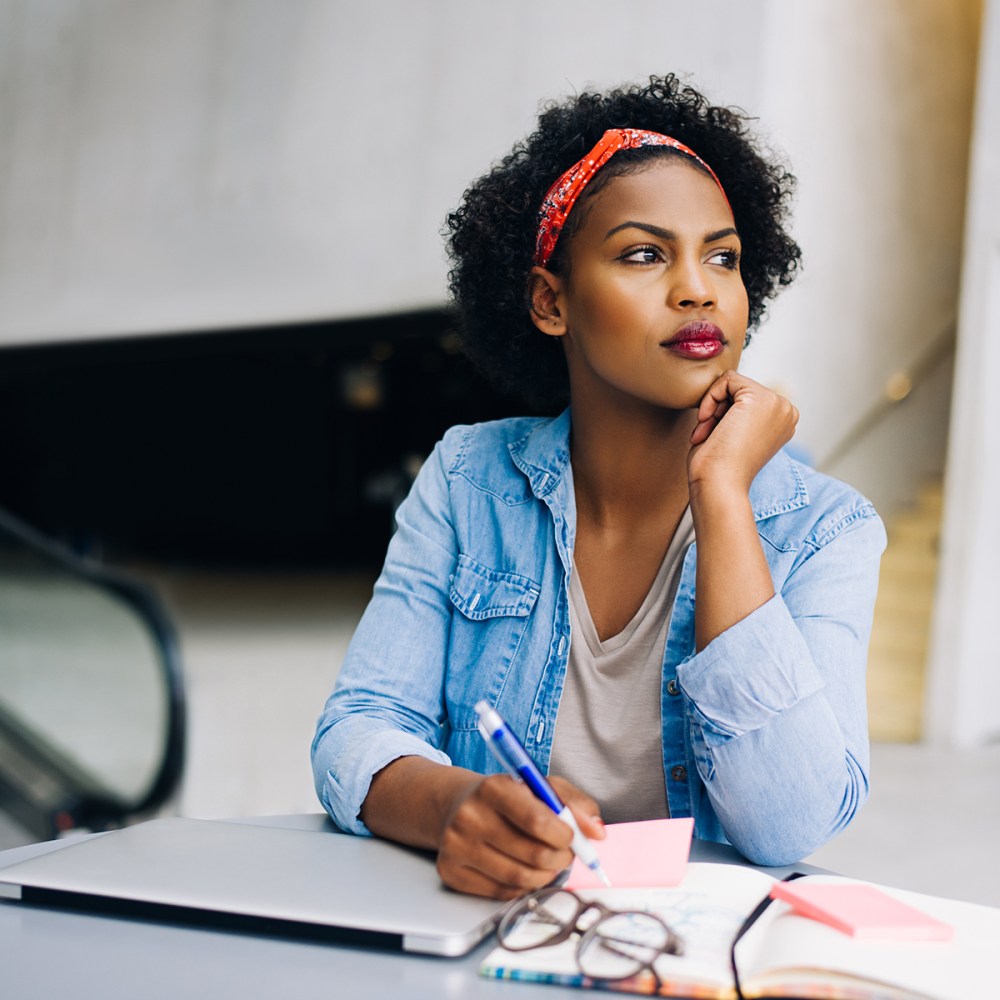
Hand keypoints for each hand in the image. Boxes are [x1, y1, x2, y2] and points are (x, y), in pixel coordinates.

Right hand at [436, 774, 604, 899]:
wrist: (455, 805)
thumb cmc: (505, 796)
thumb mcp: (539, 785)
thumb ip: (573, 803)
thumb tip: (597, 832)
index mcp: (493, 787)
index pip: (538, 821)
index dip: (565, 835)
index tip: (571, 836)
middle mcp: (470, 816)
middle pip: (534, 855)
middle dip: (561, 858)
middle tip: (564, 853)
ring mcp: (457, 846)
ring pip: (520, 878)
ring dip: (546, 875)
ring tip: (548, 862)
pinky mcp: (451, 872)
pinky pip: (502, 893)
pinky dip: (523, 886)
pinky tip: (523, 869)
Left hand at [688, 370, 798, 496]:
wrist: (719, 485)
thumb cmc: (718, 467)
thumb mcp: (735, 433)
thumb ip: (738, 410)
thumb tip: (727, 386)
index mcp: (783, 421)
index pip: (746, 398)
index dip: (722, 414)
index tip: (711, 437)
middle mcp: (787, 411)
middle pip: (740, 389)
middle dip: (716, 410)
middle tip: (705, 436)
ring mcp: (778, 404)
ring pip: (733, 383)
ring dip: (712, 407)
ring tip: (707, 433)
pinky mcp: (761, 398)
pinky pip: (728, 379)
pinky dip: (710, 397)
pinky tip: (707, 421)